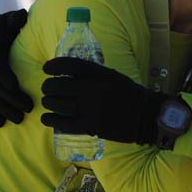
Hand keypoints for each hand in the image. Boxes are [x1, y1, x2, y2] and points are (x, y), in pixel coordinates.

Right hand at [0, 9, 32, 126]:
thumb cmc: (10, 24)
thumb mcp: (12, 19)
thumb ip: (15, 18)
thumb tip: (19, 17)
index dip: (2, 75)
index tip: (14, 87)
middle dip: (9, 98)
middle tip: (28, 108)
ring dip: (3, 109)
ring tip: (20, 120)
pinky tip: (1, 124)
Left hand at [41, 58, 167, 144]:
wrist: (144, 114)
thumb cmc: (128, 93)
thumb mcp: (112, 75)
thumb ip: (93, 74)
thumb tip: (69, 75)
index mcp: (99, 73)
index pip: (70, 65)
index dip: (55, 66)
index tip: (46, 68)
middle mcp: (92, 89)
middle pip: (59, 86)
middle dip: (48, 86)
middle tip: (47, 88)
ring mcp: (90, 108)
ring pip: (58, 104)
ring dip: (49, 102)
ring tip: (47, 102)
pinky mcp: (90, 126)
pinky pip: (64, 123)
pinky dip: (52, 120)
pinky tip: (47, 118)